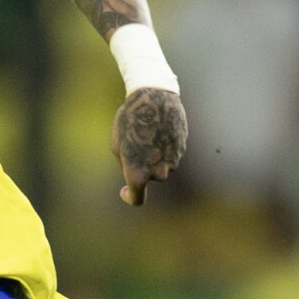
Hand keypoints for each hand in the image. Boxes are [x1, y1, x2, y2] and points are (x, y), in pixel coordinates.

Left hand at [112, 86, 187, 206]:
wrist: (155, 98)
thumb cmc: (130, 120)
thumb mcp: (117, 145)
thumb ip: (126, 165)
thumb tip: (137, 172)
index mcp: (138, 174)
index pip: (137, 199)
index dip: (129, 197)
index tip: (124, 190)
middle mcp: (159, 173)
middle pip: (150, 178)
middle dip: (143, 167)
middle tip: (135, 144)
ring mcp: (173, 162)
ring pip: (162, 166)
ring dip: (154, 155)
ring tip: (147, 132)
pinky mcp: (182, 150)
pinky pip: (171, 155)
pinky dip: (164, 146)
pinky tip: (159, 129)